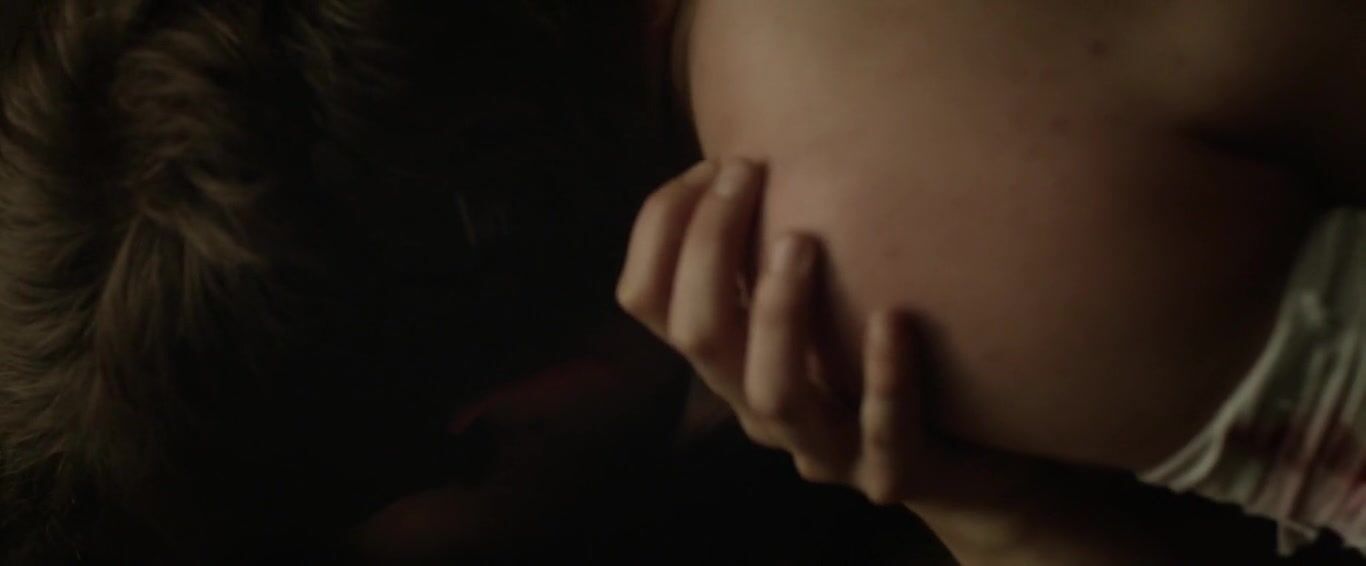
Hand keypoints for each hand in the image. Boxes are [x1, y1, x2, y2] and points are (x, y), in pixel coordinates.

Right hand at [616, 159, 1033, 506]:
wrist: (973, 468)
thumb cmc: (884, 363)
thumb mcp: (817, 303)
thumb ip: (773, 252)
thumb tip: (748, 150)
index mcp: (732, 361)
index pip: (649, 299)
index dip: (661, 228)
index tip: (710, 165)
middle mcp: (760, 406)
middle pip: (697, 336)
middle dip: (709, 247)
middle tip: (745, 173)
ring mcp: (824, 447)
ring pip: (774, 392)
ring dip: (778, 313)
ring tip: (801, 240)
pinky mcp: (893, 477)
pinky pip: (884, 437)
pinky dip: (883, 378)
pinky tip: (893, 319)